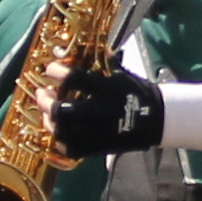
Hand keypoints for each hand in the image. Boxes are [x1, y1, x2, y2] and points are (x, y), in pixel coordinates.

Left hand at [49, 65, 166, 157]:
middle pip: (60, 111)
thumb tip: (84, 51)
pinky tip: (61, 132)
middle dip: (46, 102)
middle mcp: (99, 111)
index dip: (57, 72)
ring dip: (49, 121)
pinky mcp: (98, 147)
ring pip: (62, 131)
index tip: (51, 69)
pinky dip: (61, 141)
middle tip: (43, 94)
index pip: (74, 79)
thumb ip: (100, 66)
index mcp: (105, 89)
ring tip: (48, 114)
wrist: (157, 119)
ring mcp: (97, 131)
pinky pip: (72, 148)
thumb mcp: (121, 75)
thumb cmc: (137, 93)